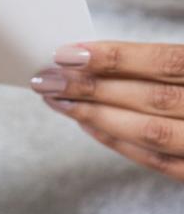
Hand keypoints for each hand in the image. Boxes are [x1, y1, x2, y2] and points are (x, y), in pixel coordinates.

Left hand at [31, 41, 183, 179]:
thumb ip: (161, 64)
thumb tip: (91, 55)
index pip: (165, 62)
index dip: (116, 57)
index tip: (69, 53)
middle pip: (151, 97)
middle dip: (91, 87)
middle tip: (48, 78)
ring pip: (148, 131)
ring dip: (95, 114)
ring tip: (56, 99)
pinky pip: (154, 160)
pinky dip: (115, 140)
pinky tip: (84, 123)